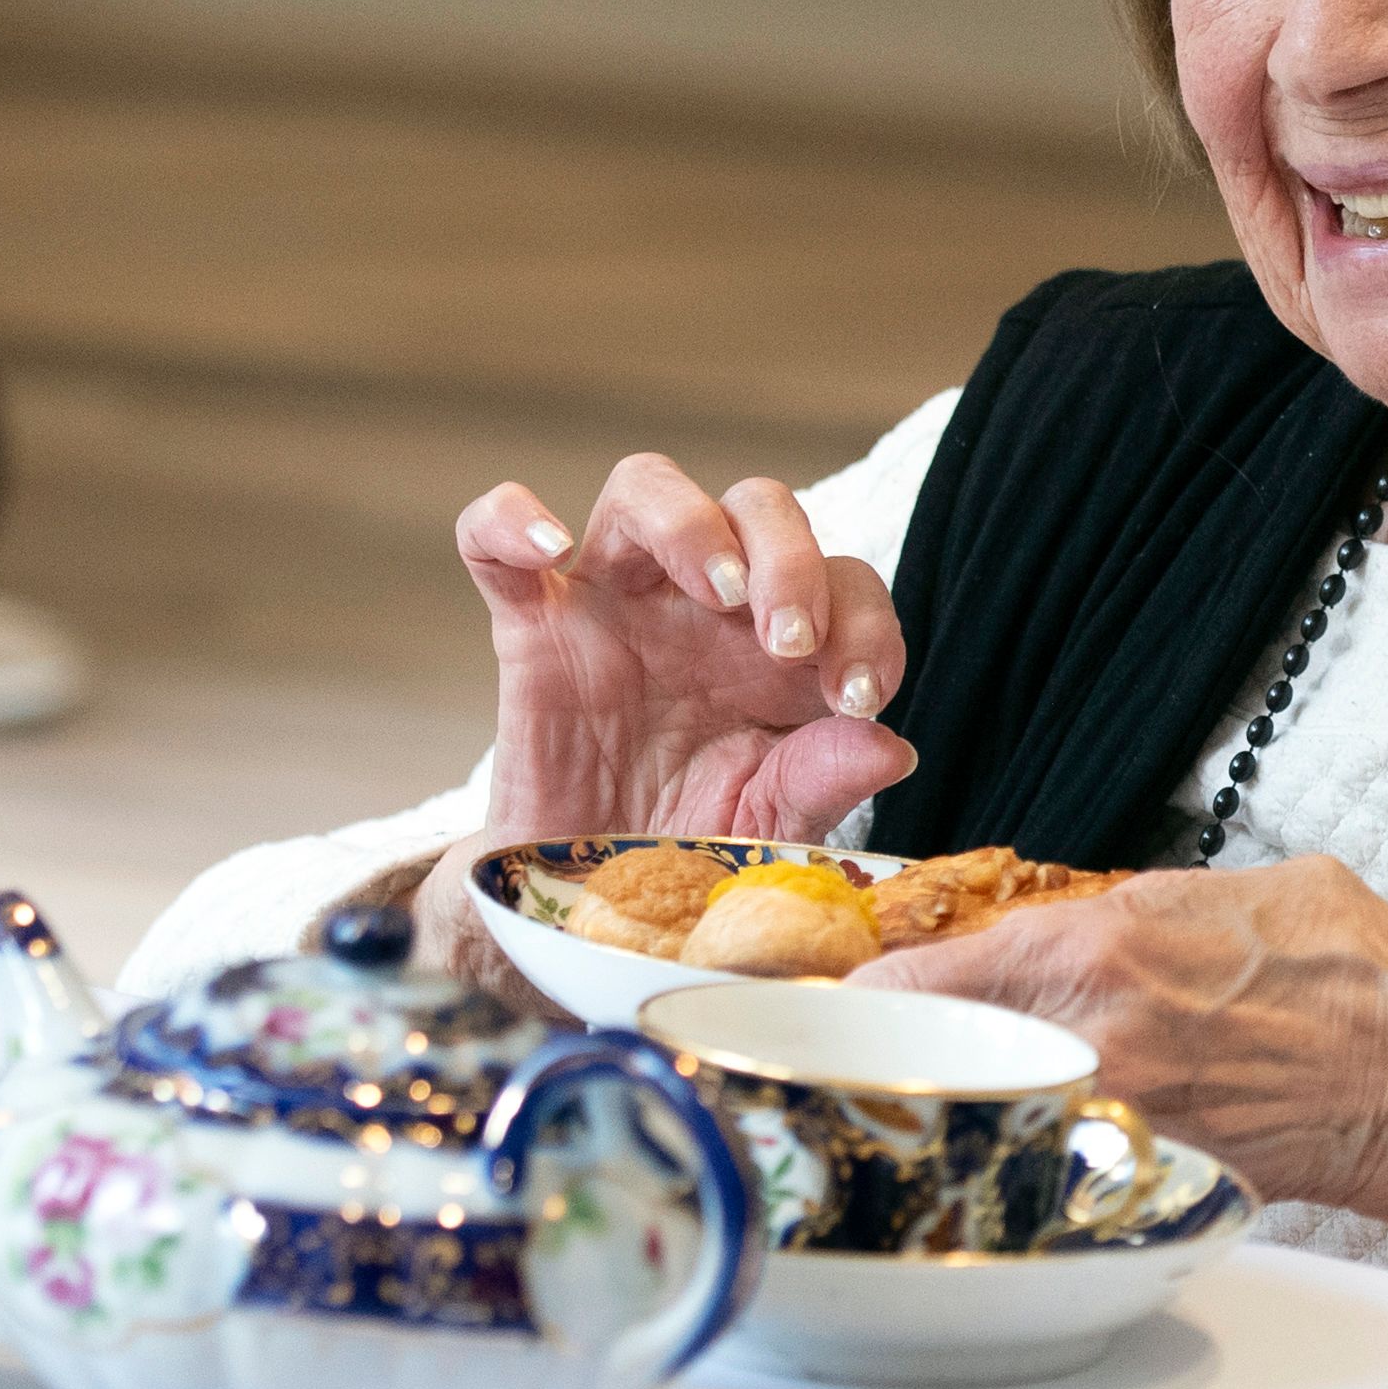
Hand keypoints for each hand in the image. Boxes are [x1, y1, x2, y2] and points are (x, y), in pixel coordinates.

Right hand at [413, 454, 913, 987]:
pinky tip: (549, 545)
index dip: (867, 625)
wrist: (586, 899)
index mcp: (778, 645)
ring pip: (646, 489)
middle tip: (789, 641)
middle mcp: (702, 604)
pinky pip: (496, 543)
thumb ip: (824, 780)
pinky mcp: (532, 627)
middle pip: (758, 506)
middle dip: (791, 558)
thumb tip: (892, 748)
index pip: (845, 580)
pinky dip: (510, 520)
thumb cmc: (688, 845)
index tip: (860, 698)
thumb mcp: (767, 823)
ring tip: (720, 589)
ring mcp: (615, 602)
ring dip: (691, 521)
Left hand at [857, 859, 1387, 1234]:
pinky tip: (1035, 1138)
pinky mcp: (1151, 1177)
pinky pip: (1063, 1159)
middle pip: (942, 1054)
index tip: (846, 994)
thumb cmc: (1359, 976)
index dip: (871, 988)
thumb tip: (1079, 919)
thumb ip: (1138, 904)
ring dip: (966, 1100)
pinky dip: (1037, 1148)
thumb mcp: (1238, 890)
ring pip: (993, 1111)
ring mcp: (1117, 1118)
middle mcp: (1094, 1039)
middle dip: (905, 1053)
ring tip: (949, 1092)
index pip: (930, 974)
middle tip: (873, 1053)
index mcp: (1104, 949)